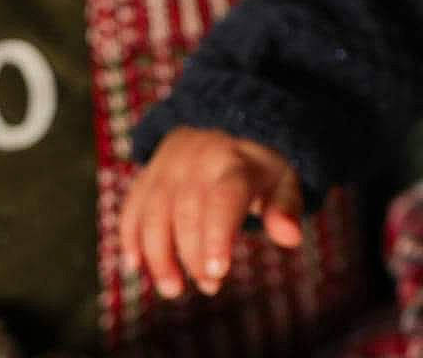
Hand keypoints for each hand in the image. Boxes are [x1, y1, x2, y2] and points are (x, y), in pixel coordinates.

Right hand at [119, 127, 303, 297]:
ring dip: (159, 257)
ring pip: (154, 215)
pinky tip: (136, 265)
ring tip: (173, 289)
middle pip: (187, 213)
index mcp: (235, 162)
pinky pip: (132, 209)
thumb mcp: (282, 181)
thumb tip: (291, 237)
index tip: (218, 272)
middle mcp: (197, 160)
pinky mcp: (146, 177)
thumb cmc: (256, 170)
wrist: (223, 132)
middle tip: (210, 286)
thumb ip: (286, 208)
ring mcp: (167, 167)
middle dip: (194, 256)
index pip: (224, 199)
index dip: (218, 236)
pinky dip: (131, 239)